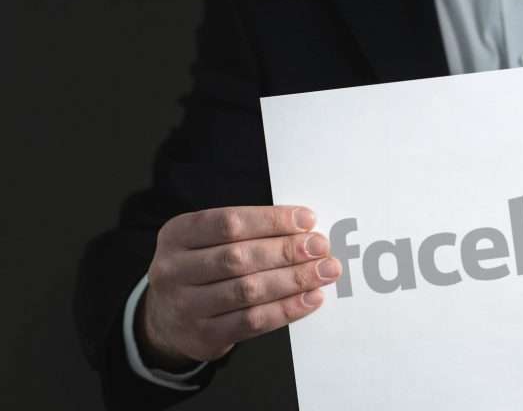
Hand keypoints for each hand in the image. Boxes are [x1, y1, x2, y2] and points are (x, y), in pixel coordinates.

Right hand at [138, 206, 340, 368]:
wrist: (166, 320)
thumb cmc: (200, 269)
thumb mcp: (206, 242)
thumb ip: (247, 232)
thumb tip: (304, 228)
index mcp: (177, 234)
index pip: (229, 222)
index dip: (271, 220)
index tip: (307, 219)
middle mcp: (174, 269)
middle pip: (239, 257)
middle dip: (287, 251)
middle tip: (321, 247)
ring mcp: (186, 305)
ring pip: (248, 290)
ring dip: (294, 279)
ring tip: (324, 271)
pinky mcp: (204, 335)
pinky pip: (253, 321)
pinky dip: (287, 309)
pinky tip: (311, 298)